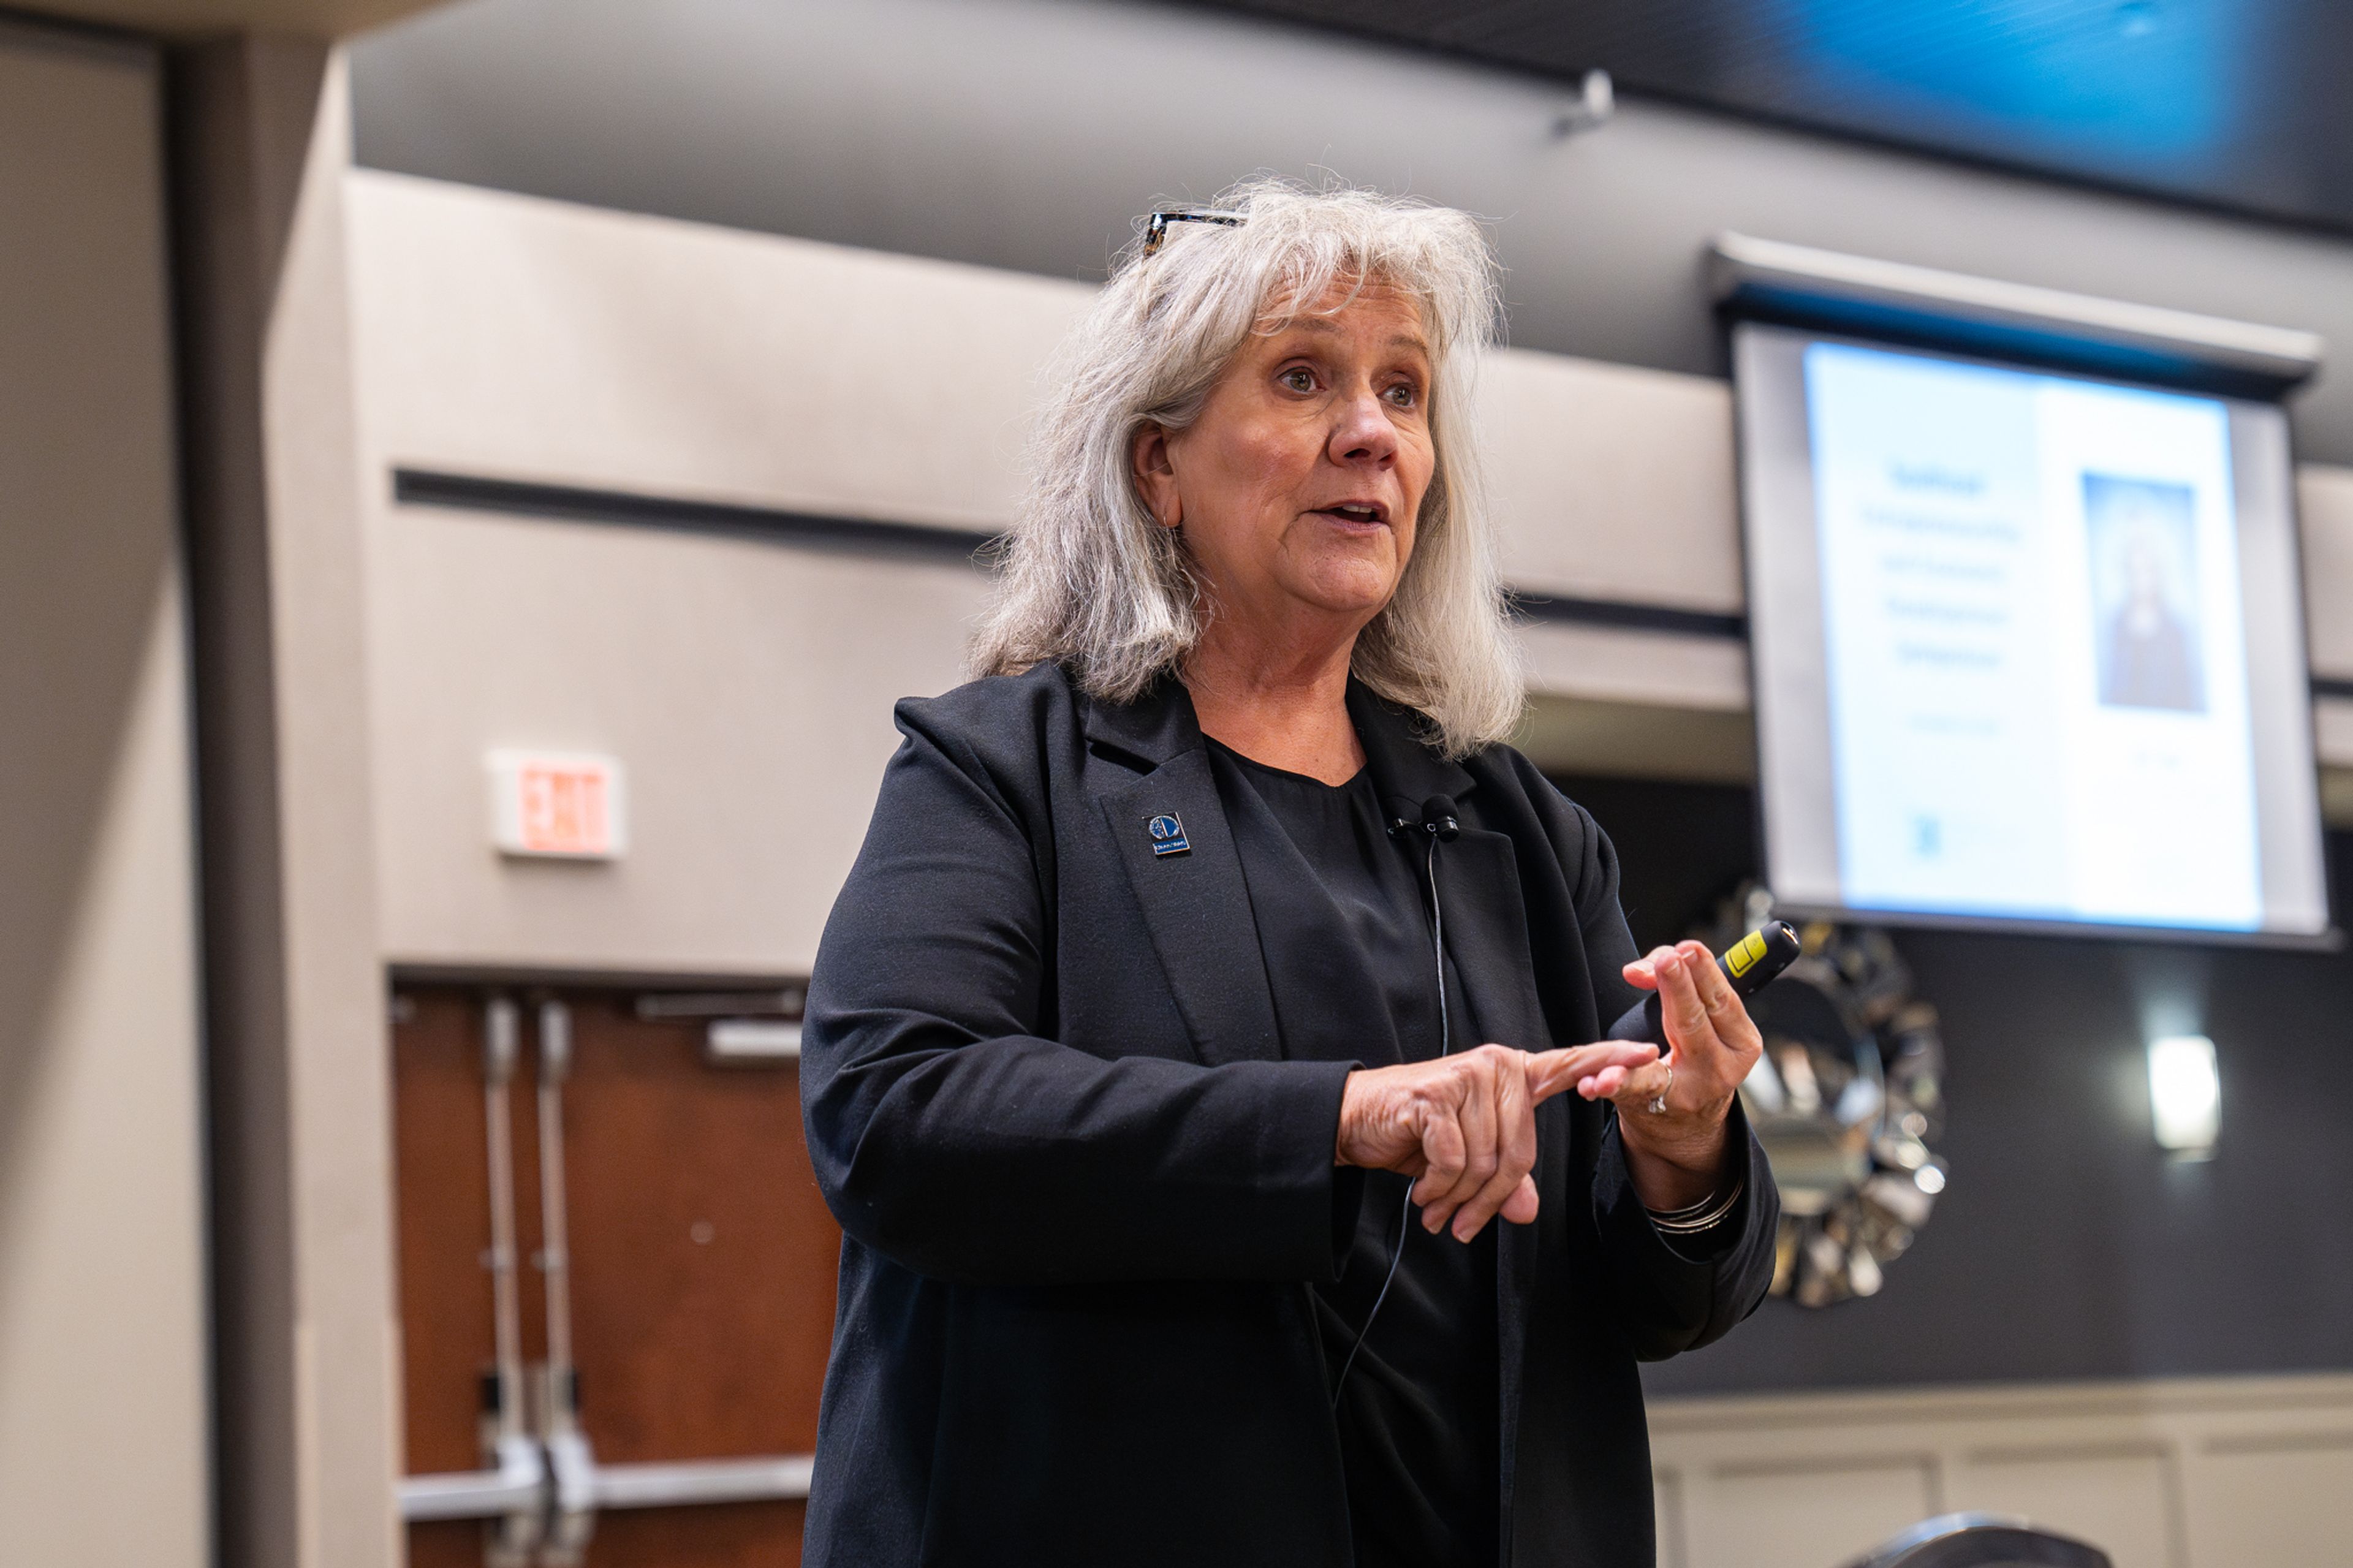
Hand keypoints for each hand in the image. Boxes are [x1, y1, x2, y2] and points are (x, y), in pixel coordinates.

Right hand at [1335, 1041, 1662, 1242]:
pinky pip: (1455, 1159)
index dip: (1610, 1058)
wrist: (1351, 1120)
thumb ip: (1504, 1180)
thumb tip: (1526, 1211)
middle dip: (1488, 1201)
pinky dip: (1436, 1185)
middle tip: (1459, 1225)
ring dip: (1458, 1199)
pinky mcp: (1435, 1093)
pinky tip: (1421, 1189)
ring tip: (1435, 1209)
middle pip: (1519, 1154)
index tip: (1651, 1051)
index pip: (1569, 1064)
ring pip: (1486, 1162)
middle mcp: (1494, 1066)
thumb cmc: (1413, 1136)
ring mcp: (1465, 1075)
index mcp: (1512, 1074)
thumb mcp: (1466, 1161)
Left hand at [1608, 941, 1765, 1209]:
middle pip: (1694, 1022)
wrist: (1689, 1121)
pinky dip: (1612, 1084)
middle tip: (1665, 961)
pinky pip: (1631, 1092)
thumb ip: (1679, 982)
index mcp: (1740, 1040)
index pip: (1721, 998)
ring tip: (1629, 1040)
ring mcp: (1687, 1093)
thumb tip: (1639, 968)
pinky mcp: (1654, 1108)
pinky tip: (1596, 1082)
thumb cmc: (1696, 1050)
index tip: (1685, 949)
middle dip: (1678, 989)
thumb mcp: (1704, 1018)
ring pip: (1661, 1064)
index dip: (1701, 970)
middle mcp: (1719, 1068)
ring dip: (1637, 1052)